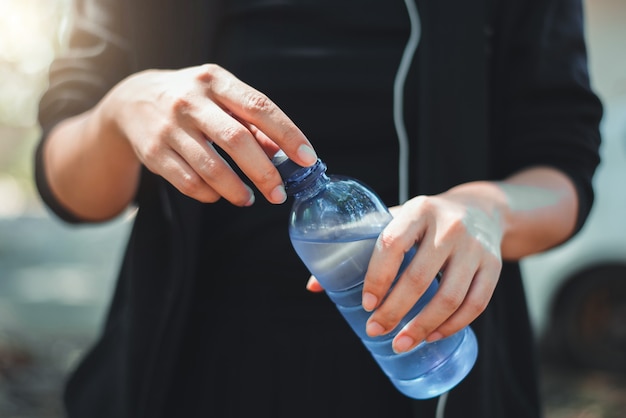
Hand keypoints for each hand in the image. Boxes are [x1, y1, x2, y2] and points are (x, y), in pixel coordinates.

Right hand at [101, 64, 316, 205]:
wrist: (131, 101)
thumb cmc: (191, 100)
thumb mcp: (220, 97)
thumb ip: (251, 122)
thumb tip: (280, 152)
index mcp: (215, 81)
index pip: (259, 107)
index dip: (287, 134)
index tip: (307, 158)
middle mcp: (191, 101)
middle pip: (236, 140)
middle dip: (263, 172)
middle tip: (278, 194)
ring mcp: (169, 127)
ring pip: (211, 167)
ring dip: (236, 190)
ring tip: (249, 199)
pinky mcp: (153, 152)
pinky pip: (188, 182)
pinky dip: (209, 194)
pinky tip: (218, 194)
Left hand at [362, 191, 502, 352]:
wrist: (480, 208)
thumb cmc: (426, 220)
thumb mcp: (396, 219)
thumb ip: (359, 245)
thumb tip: (314, 286)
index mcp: (418, 210)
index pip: (392, 244)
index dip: (377, 277)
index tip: (366, 304)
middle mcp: (449, 227)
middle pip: (420, 278)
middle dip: (395, 311)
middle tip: (376, 330)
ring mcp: (475, 247)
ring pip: (450, 297)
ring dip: (423, 326)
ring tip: (401, 343)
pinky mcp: (494, 265)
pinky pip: (477, 304)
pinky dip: (453, 325)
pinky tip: (433, 336)